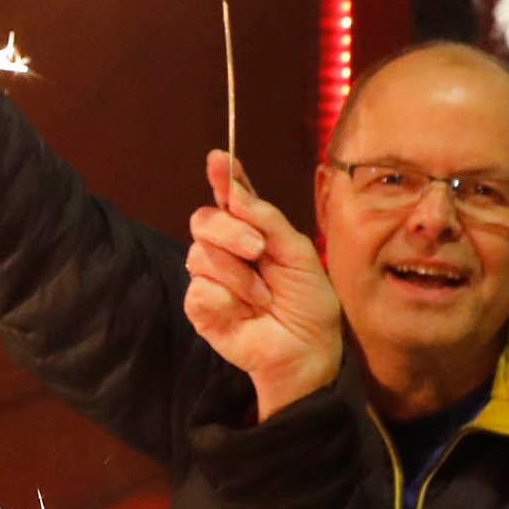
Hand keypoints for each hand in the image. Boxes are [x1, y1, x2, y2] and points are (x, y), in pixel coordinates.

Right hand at [184, 152, 342, 418]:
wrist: (306, 350)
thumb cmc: (308, 303)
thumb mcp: (298, 253)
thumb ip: (267, 220)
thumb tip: (235, 191)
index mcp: (252, 229)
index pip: (231, 195)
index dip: (223, 175)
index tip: (219, 157)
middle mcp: (226, 247)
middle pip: (204, 219)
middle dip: (231, 230)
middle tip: (258, 249)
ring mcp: (210, 276)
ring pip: (200, 254)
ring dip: (239, 276)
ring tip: (263, 297)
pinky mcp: (200, 305)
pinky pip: (200, 289)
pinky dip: (229, 300)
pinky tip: (246, 312)